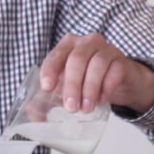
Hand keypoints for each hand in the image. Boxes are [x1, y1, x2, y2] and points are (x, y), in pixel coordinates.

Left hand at [36, 33, 153, 114]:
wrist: (120, 81)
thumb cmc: (88, 81)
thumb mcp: (68, 86)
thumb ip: (50, 95)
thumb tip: (31, 110)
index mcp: (68, 45)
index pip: (56, 55)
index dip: (50, 70)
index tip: (47, 88)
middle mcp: (87, 42)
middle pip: (77, 59)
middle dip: (72, 84)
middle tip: (71, 107)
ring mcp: (106, 49)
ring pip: (97, 64)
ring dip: (90, 89)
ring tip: (86, 108)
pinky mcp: (121, 61)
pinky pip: (114, 71)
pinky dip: (107, 87)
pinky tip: (102, 100)